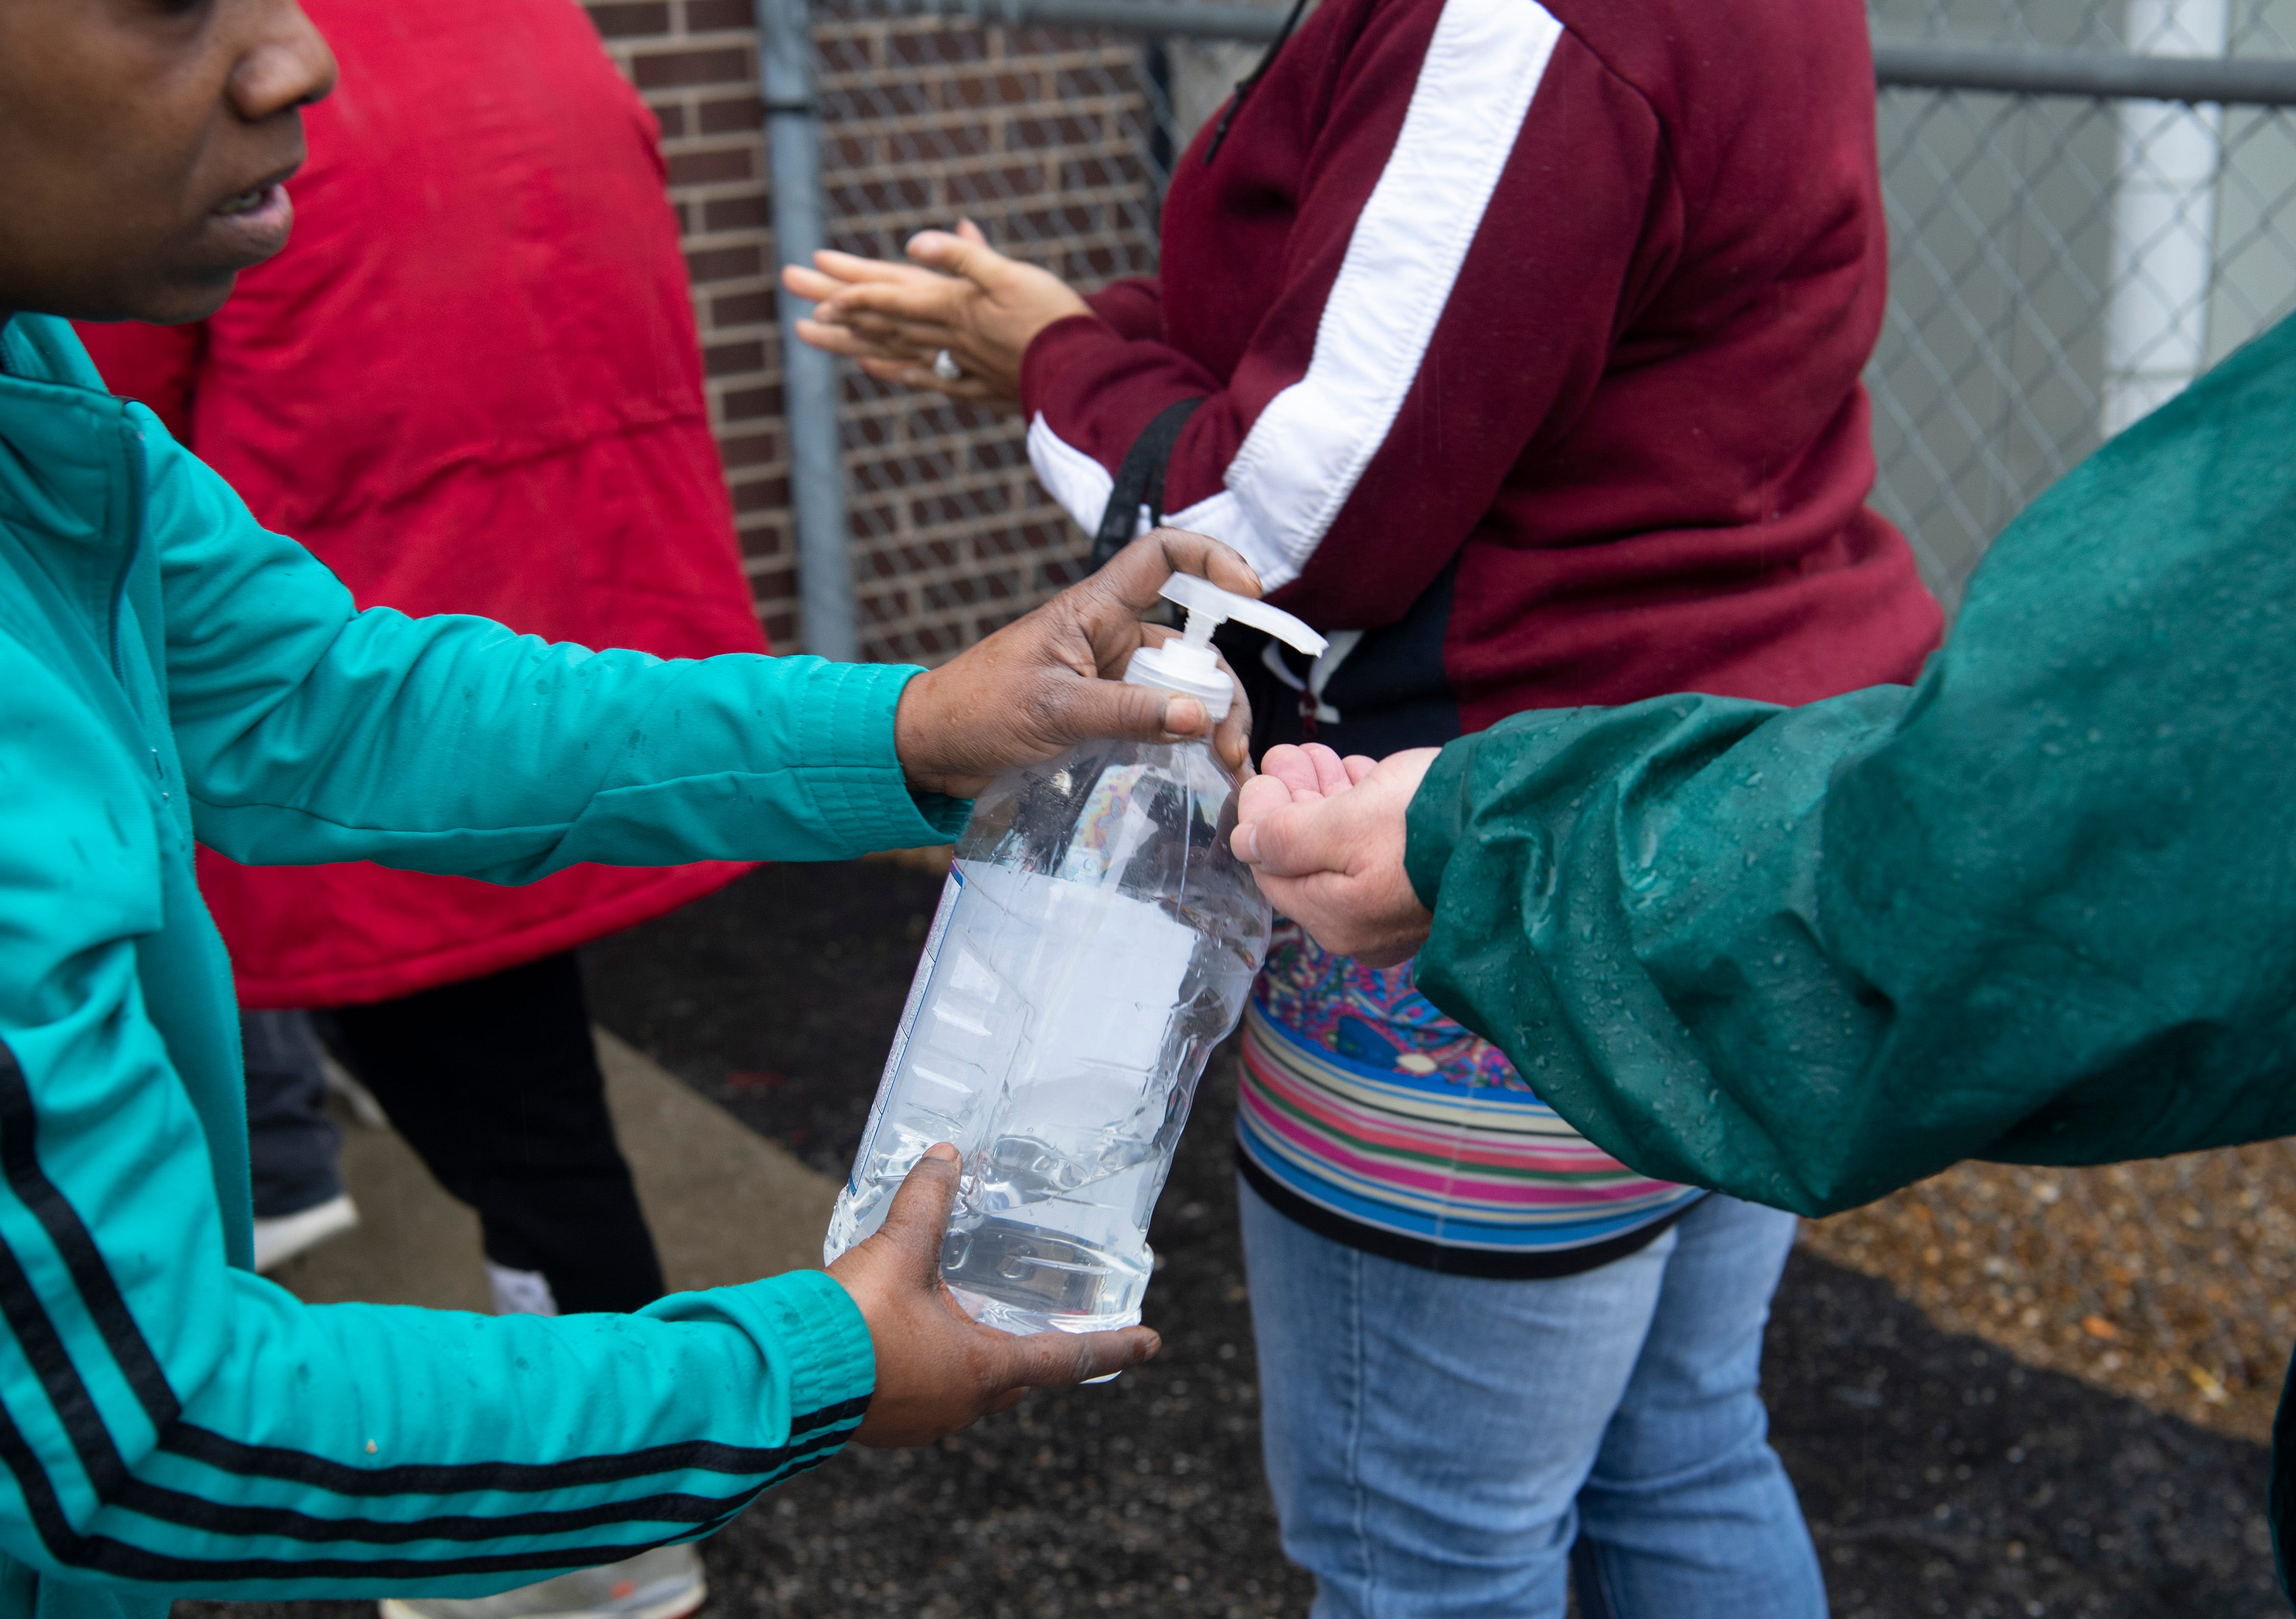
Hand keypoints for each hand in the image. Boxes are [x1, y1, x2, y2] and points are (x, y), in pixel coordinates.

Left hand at [783, 219, 1090, 411]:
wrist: (1083, 373)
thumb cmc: (1052, 319)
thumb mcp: (1010, 274)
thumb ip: (963, 255)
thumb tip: (912, 240)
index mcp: (952, 305)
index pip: (890, 292)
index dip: (852, 285)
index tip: (813, 278)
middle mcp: (946, 336)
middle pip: (880, 318)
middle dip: (836, 305)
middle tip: (792, 293)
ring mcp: (959, 363)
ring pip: (893, 348)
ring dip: (851, 339)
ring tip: (811, 332)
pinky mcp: (977, 384)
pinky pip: (927, 375)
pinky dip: (898, 369)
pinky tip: (877, 367)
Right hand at [829, 1145, 1160, 1445]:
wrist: (783, 1374)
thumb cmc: (852, 1323)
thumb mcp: (899, 1252)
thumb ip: (927, 1201)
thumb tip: (945, 1156)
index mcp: (981, 1370)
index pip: (1067, 1359)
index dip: (1113, 1347)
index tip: (1152, 1343)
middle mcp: (960, 1405)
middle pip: (1015, 1379)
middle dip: (1029, 1352)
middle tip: (1039, 1326)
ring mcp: (922, 1422)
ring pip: (968, 1390)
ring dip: (971, 1359)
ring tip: (963, 1322)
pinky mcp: (885, 1424)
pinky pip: (926, 1396)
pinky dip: (931, 1369)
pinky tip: (909, 1341)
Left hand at [894, 529, 1257, 796]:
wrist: (935, 747)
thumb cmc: (979, 710)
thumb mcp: (1054, 710)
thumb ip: (1127, 712)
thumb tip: (1200, 717)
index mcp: (1095, 610)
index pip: (1162, 557)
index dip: (1210, 559)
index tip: (1249, 593)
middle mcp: (1112, 636)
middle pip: (1191, 645)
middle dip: (1221, 689)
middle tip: (1231, 743)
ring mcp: (1112, 676)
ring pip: (1182, 688)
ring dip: (1209, 722)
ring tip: (1225, 764)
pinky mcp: (1107, 712)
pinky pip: (1160, 718)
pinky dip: (1184, 740)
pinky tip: (1205, 769)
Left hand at [1231, 743, 1440, 966]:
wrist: (1517, 823)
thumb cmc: (1426, 824)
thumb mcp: (1342, 825)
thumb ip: (1285, 837)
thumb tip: (1243, 842)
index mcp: (1336, 920)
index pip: (1272, 870)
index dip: (1261, 817)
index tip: (1265, 772)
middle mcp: (1362, 925)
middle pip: (1307, 857)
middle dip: (1293, 800)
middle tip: (1289, 754)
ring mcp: (1395, 907)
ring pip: (1342, 846)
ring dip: (1324, 796)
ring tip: (1316, 754)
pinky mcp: (1424, 880)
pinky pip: (1377, 847)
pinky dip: (1361, 808)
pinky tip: (1356, 774)